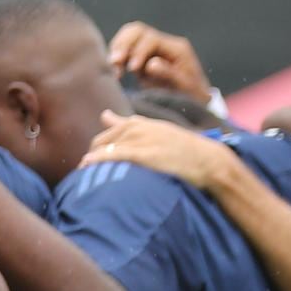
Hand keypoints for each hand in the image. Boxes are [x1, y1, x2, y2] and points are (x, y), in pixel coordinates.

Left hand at [78, 110, 236, 192]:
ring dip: (92, 161)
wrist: (207, 160)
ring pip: (105, 148)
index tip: (90, 161)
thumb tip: (103, 114)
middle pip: (102, 141)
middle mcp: (137, 127)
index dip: (97, 148)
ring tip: (83, 176)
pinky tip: (87, 165)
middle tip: (85, 173)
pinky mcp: (143, 153)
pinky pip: (114, 154)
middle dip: (92, 155)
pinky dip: (98, 159)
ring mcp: (140, 139)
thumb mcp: (155, 130)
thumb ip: (127, 123)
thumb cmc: (183, 148)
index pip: (108, 133)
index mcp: (139, 123)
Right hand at [106, 20, 210, 101]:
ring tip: (113, 67)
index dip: (138, 52)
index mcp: (177, 48)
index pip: (151, 39)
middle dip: (123, 45)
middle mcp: (164, 43)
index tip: (132, 69)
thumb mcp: (185, 87)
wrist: (195, 99)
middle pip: (137, 31)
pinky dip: (116, 56)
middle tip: (115, 62)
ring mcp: (153, 48)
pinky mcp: (142, 55)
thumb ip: (169, 74)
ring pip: (128, 36)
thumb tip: (151, 64)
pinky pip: (125, 47)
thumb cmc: (191, 94)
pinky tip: (115, 70)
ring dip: (117, 50)